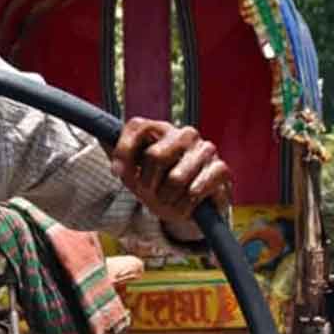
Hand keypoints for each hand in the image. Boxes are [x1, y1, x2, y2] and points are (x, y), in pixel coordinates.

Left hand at [109, 118, 231, 225]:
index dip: (124, 153)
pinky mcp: (220, 169)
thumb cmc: (155, 185)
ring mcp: (205, 149)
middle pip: (155, 156)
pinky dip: (186, 205)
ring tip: (168, 200)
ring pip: (176, 178)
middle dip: (147, 183)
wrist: (186, 207)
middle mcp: (184, 134)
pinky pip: (197, 189)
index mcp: (160, 129)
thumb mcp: (131, 174)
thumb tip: (113, 161)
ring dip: (166, 199)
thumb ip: (118, 161)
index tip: (119, 174)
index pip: (138, 127)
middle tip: (149, 193)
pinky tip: (185, 205)